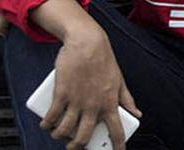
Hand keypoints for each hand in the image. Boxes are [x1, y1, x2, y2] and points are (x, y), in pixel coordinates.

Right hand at [42, 26, 140, 149]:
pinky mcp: (61, 93)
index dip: (118, 145)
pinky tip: (46, 125)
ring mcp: (77, 100)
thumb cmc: (104, 61)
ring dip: (59, 136)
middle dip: (77, 146)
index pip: (116, 130)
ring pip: (64, 130)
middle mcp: (94, 105)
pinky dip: (46, 124)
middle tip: (74, 146)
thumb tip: (137, 114)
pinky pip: (51, 116)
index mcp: (110, 103)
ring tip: (57, 133)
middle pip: (84, 136)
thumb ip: (127, 99)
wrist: (87, 43)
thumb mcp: (120, 80)